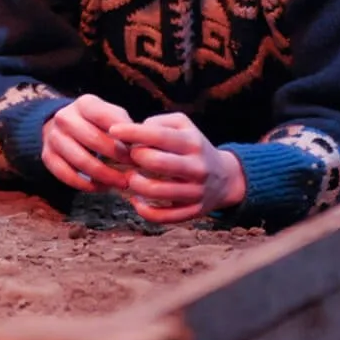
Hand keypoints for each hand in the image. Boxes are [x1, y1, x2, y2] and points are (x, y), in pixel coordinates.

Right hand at [41, 94, 133, 192]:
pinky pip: (67, 176)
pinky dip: (87, 185)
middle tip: (133, 171)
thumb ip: (124, 125)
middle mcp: (65, 117)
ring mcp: (54, 137)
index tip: (136, 152)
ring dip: (105, 176)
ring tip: (121, 183)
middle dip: (116, 158)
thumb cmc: (96, 122)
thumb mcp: (110, 114)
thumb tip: (138, 145)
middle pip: (94, 141)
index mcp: (84, 103)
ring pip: (81, 162)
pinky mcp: (48, 156)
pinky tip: (102, 187)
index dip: (123, 137)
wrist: (63, 124)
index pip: (105, 118)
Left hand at [108, 112, 245, 223]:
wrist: (225, 178)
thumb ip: (158, 123)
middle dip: (135, 158)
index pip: (159, 136)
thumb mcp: (184, 126)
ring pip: (156, 191)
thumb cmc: (194, 147)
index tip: (113, 130)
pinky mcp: (192, 212)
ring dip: (135, 184)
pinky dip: (143, 210)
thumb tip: (134, 131)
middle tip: (130, 157)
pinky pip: (162, 216)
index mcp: (193, 143)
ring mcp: (196, 192)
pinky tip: (137, 200)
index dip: (133, 132)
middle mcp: (197, 167)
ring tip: (132, 177)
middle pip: (156, 163)